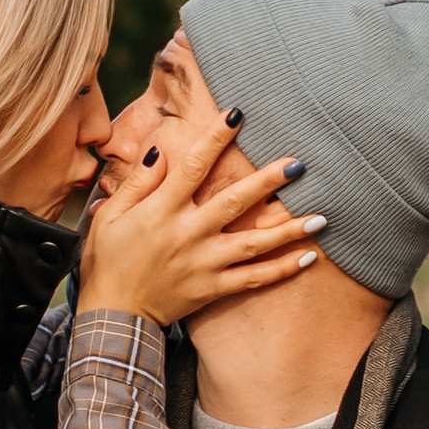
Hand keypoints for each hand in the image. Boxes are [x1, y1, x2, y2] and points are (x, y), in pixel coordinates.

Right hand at [78, 102, 321, 327]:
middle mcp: (188, 235)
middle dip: (268, 181)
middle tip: (298, 163)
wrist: (113, 314)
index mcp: (161, 212)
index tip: (237, 115)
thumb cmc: (107, 261)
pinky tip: (308, 257)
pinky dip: (282, 270)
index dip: (215, 138)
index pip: (193, 167)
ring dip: (290, 230)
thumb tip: (162, 152)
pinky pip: (253, 279)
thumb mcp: (110, 217)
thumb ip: (137, 183)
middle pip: (234, 201)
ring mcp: (204, 264)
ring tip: (322, 217)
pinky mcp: (213, 289)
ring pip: (254, 243)